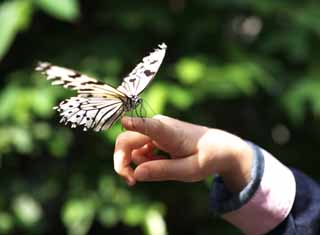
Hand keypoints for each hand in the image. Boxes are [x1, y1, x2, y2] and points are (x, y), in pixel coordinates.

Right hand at [113, 115, 252, 191]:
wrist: (217, 146)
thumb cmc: (206, 157)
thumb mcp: (188, 170)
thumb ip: (163, 171)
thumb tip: (136, 174)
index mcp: (169, 132)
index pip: (149, 126)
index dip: (135, 124)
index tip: (124, 121)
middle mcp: (157, 125)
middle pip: (126, 140)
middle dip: (123, 162)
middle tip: (131, 182)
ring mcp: (154, 128)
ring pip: (129, 145)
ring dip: (133, 163)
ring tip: (155, 173)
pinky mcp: (153, 134)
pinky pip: (137, 147)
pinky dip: (142, 160)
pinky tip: (157, 164)